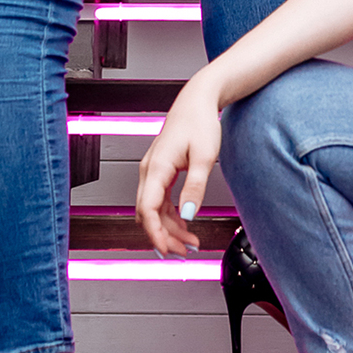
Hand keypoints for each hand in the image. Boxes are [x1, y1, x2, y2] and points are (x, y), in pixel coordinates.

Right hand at [136, 71, 221, 255]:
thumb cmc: (200, 122)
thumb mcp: (205, 156)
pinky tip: (185, 225)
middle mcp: (149, 170)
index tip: (167, 250)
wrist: (197, 100)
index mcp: (156, 167)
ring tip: (189, 243)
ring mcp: (153, 171)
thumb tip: (187, 215)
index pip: (147, 210)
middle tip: (185, 252)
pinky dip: (170, 216)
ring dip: (168, 229)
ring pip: (153, 210)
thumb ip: (195, 186)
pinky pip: (159, 201)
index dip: (155, 234)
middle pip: (147, 214)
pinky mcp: (160, 172)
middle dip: (164, 236)